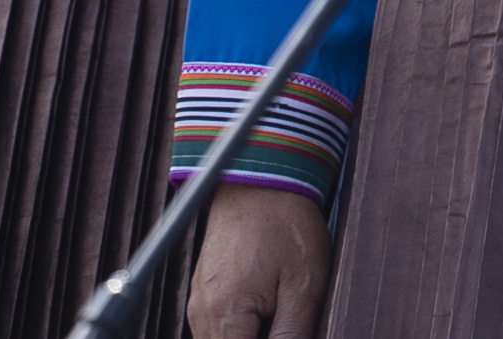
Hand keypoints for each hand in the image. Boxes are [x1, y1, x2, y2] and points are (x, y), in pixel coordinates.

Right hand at [186, 181, 335, 338]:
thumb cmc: (285, 224)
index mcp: (224, 315)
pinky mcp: (204, 295)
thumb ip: (292, 335)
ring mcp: (199, 304)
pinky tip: (268, 307)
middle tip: (287, 319)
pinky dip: (243, 328)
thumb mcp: (303, 285)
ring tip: (280, 310)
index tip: (287, 333)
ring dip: (252, 336)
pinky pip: (221, 328)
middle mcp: (202, 314)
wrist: (262, 179)